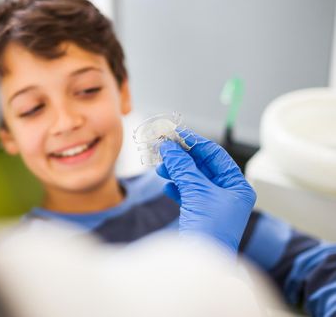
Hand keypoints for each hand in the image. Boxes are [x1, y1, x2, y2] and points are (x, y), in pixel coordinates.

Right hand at [156, 131, 255, 252]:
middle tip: (162, 148)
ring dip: (176, 171)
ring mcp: (215, 204)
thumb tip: (169, 147)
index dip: (194, 142)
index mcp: (237, 186)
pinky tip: (167, 186)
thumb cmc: (210, 230)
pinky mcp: (201, 214)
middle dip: (181, 157)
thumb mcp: (196, 192)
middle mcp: (229, 194)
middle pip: (202, 166)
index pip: (215, 155)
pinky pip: (188, 193)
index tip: (175, 133)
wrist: (202, 265)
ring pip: (193, 179)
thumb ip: (183, 167)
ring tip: (160, 168)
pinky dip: (177, 187)